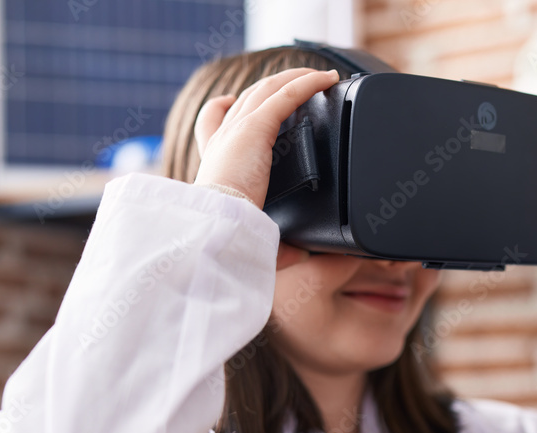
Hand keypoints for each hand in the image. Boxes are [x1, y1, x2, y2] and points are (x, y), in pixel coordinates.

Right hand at [193, 67, 338, 269]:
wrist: (218, 228)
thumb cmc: (228, 234)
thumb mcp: (250, 229)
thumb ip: (272, 237)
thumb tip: (301, 253)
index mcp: (215, 161)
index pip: (212, 122)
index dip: (221, 107)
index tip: (228, 101)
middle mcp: (222, 139)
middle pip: (247, 97)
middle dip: (272, 84)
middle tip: (297, 81)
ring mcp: (237, 129)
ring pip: (268, 89)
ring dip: (295, 78)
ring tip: (319, 75)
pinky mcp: (255, 127)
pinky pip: (286, 94)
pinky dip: (306, 83)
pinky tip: (325, 78)